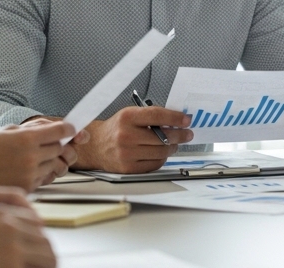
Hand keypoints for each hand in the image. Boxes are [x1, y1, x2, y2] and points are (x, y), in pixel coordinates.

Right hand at [0, 121, 77, 190]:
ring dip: (49, 161)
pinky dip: (41, 174)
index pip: (61, 131)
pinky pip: (44, 179)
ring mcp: (29, 174)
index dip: (69, 129)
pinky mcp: (26, 188)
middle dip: (58, 145)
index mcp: (26, 138)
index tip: (71, 130)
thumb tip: (57, 126)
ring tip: (33, 158)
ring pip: (55, 165)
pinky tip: (26, 170)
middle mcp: (30, 156)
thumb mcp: (8, 131)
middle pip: (61, 149)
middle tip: (48, 144)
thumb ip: (34, 128)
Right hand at [75, 106, 193, 173]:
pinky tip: (161, 153)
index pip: (157, 115)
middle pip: (162, 137)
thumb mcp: (130, 115)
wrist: (95, 146)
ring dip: (172, 147)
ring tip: (174, 144)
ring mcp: (127, 153)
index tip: (187, 120)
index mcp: (127, 117)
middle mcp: (126, 135)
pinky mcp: (128, 168)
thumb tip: (176, 121)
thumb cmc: (116, 129)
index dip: (175, 118)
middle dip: (180, 135)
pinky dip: (162, 158)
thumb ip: (151, 116)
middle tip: (187, 134)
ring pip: (161, 152)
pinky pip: (154, 164)